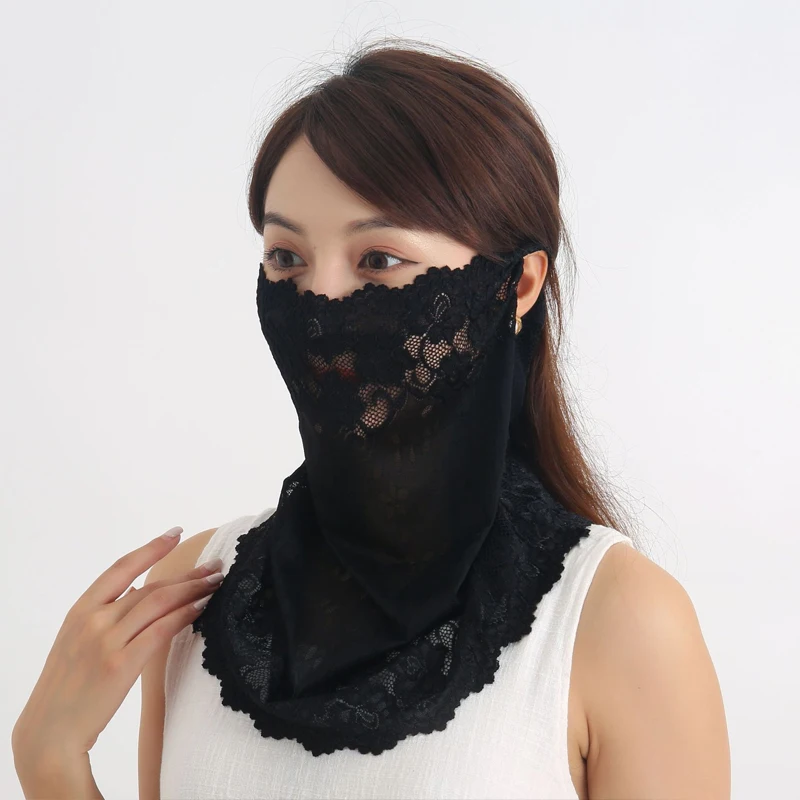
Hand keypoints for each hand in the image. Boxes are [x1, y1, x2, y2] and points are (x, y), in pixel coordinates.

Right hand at [12, 526, 224, 769]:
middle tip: (214, 565)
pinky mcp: (120, 664)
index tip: (175, 533)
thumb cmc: (66, 689)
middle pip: (149, 586)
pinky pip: (161, 629)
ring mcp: (106, 641)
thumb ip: (104, 617)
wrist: (50, 732)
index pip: (121, 568)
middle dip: (186, 574)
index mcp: (80, 610)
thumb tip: (142, 594)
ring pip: (159, 602)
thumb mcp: (77, 642)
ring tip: (216, 582)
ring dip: (192, 589)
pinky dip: (185, 614)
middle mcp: (93, 619)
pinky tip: (202, 607)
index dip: (151, 548)